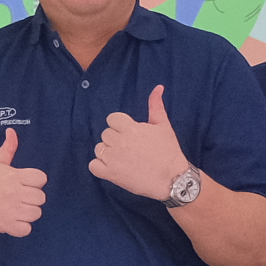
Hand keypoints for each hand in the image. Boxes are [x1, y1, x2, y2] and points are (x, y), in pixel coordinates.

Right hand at [0, 127, 48, 237]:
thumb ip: (8, 148)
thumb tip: (12, 131)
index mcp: (13, 175)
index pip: (41, 178)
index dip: (36, 183)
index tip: (25, 185)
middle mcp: (14, 192)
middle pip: (41, 198)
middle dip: (32, 199)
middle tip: (19, 200)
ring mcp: (10, 209)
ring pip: (36, 214)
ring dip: (28, 214)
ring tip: (16, 211)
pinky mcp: (5, 224)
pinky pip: (26, 230)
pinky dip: (21, 228)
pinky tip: (13, 222)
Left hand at [88, 86, 194, 201]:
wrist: (172, 179)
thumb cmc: (169, 152)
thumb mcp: (163, 125)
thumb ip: (156, 105)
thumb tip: (158, 87)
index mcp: (131, 128)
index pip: (112, 119)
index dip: (119, 126)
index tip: (129, 135)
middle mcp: (120, 141)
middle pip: (105, 134)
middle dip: (115, 140)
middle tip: (129, 149)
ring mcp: (113, 158)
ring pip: (99, 148)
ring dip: (107, 153)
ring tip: (122, 159)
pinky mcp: (111, 174)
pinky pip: (93, 166)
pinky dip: (99, 167)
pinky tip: (112, 168)